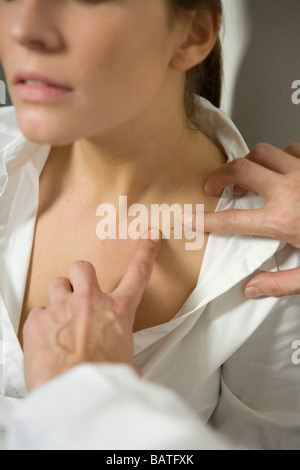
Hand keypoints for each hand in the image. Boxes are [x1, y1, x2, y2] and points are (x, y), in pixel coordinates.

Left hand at [22, 230, 161, 391]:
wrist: (74, 397)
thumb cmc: (102, 382)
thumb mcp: (126, 365)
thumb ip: (124, 355)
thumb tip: (128, 368)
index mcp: (118, 312)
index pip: (139, 272)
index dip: (146, 251)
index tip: (150, 237)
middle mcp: (90, 302)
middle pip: (82, 267)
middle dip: (80, 276)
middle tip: (79, 292)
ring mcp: (62, 308)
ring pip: (57, 284)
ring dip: (59, 298)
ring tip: (60, 320)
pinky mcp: (38, 321)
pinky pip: (37, 313)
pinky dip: (40, 324)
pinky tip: (46, 341)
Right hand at [183, 143, 299, 297]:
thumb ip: (280, 282)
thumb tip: (252, 288)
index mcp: (283, 221)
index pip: (232, 221)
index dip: (204, 220)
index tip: (187, 217)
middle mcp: (289, 190)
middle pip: (240, 169)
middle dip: (220, 175)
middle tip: (214, 186)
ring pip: (262, 152)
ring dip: (248, 163)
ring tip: (247, 177)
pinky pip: (291, 149)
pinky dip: (280, 157)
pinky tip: (282, 170)